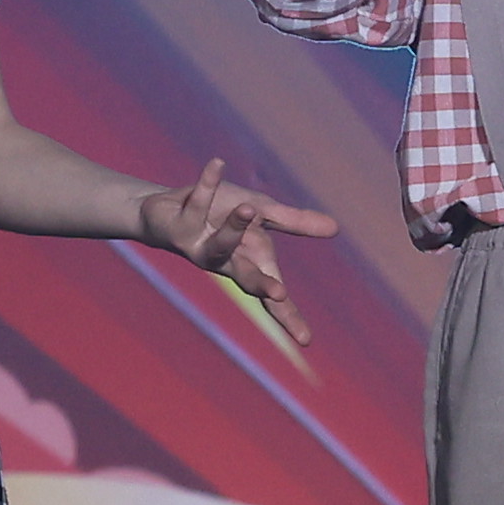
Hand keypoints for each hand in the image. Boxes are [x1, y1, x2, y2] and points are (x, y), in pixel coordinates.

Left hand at [138, 157, 339, 345]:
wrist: (168, 206)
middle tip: (278, 293)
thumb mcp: (263, 213)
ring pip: (219, 244)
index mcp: (249, 261)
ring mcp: (199, 246)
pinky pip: (198, 202)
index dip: (288, 317)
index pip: (272, 296)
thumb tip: (335, 228)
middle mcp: (225, 260)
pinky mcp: (178, 227)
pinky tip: (216, 164)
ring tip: (248, 208)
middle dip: (261, 285)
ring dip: (234, 227)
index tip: (305, 340)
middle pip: (245, 278)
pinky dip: (208, 182)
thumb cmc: (219, 214)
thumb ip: (295, 222)